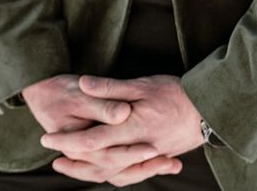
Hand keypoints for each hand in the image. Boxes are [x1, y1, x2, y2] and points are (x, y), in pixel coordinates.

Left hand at [41, 75, 203, 183]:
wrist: (208, 109)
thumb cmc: (174, 92)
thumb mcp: (141, 84)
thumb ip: (111, 88)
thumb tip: (83, 83)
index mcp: (130, 128)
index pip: (91, 140)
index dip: (67, 141)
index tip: (48, 140)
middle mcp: (137, 148)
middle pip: (99, 162)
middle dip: (74, 162)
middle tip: (53, 160)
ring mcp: (147, 157)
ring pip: (114, 172)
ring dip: (90, 171)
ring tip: (72, 167)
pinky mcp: (156, 158)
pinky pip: (130, 174)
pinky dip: (114, 174)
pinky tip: (105, 171)